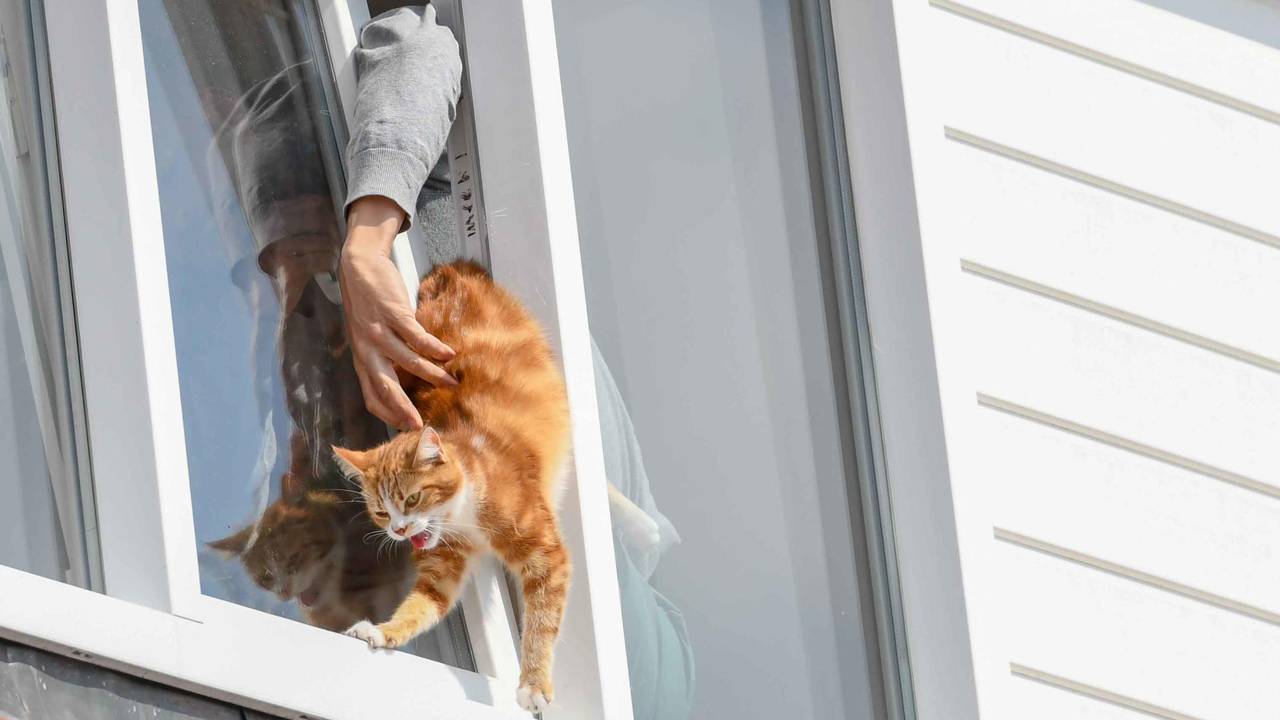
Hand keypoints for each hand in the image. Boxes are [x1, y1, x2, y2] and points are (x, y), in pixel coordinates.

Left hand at [340, 196, 456, 429]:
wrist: (358, 267)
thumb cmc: (366, 304)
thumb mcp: (367, 336)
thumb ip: (381, 357)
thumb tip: (405, 379)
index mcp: (361, 359)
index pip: (370, 397)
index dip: (388, 415)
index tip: (407, 427)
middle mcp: (367, 350)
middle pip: (385, 387)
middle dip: (403, 408)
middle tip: (421, 424)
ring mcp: (379, 332)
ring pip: (407, 363)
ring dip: (432, 375)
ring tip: (452, 383)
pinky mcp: (393, 315)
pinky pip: (417, 337)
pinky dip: (434, 348)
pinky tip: (449, 354)